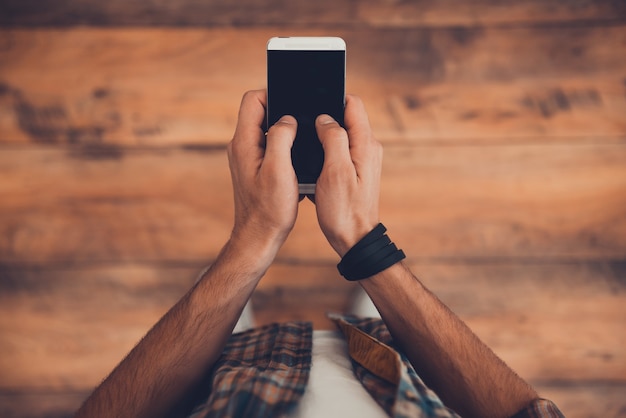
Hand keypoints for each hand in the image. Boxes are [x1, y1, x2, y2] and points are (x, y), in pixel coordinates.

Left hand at [227, 90, 298, 249]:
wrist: (259, 238)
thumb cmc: (269, 209)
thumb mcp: (279, 170)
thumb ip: (281, 137)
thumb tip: (288, 119)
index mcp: (244, 142)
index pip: (253, 100)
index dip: (274, 93)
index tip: (294, 101)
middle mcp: (242, 146)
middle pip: (261, 112)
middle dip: (283, 111)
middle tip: (303, 122)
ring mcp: (248, 158)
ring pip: (267, 130)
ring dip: (286, 131)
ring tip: (301, 143)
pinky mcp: (255, 168)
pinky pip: (271, 147)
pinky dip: (285, 148)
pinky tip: (297, 162)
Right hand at [314, 95, 382, 255]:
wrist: (354, 239)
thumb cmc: (344, 211)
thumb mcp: (335, 172)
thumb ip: (333, 139)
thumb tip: (324, 118)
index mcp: (365, 144)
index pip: (352, 104)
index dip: (331, 98)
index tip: (311, 103)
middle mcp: (367, 148)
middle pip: (345, 116)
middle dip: (324, 116)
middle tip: (304, 126)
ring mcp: (361, 159)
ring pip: (340, 133)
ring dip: (323, 135)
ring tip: (308, 144)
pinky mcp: (354, 170)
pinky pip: (338, 150)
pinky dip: (324, 151)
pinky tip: (313, 162)